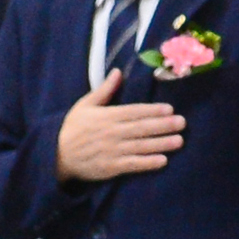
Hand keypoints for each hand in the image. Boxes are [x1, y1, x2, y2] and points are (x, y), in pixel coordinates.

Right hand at [56, 67, 185, 181]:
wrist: (55, 155)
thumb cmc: (73, 128)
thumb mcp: (85, 105)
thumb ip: (104, 90)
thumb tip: (118, 71)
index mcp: (106, 116)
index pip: (133, 112)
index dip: (152, 110)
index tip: (170, 109)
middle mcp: (111, 133)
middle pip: (140, 128)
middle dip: (163, 126)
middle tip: (182, 123)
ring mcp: (111, 151)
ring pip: (140, 146)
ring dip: (160, 144)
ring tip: (179, 141)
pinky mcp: (110, 167)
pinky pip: (132, 165)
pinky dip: (147, 163)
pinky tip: (162, 161)